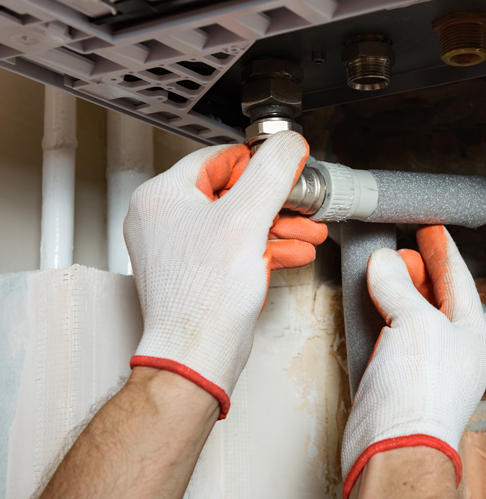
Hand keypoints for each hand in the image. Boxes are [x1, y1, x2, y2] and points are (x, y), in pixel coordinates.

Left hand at [124, 131, 326, 418]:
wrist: (198, 355)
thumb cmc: (205, 298)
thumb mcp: (247, 219)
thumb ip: (272, 173)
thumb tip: (288, 143)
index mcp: (162, 196)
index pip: (219, 159)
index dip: (260, 163)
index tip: (288, 167)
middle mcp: (165, 219)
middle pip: (233, 192)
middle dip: (278, 202)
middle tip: (303, 204)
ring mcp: (179, 248)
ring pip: (238, 222)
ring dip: (278, 226)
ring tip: (309, 231)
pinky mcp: (196, 272)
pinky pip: (235, 247)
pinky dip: (265, 248)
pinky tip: (293, 251)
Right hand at [341, 225, 485, 498]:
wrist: (391, 448)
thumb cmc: (420, 399)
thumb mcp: (416, 325)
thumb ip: (400, 287)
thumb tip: (385, 263)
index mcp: (474, 336)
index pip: (460, 281)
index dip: (444, 251)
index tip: (431, 230)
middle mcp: (452, 349)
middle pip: (437, 296)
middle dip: (421, 268)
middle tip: (405, 245)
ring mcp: (424, 364)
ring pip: (412, 313)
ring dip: (399, 288)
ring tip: (386, 266)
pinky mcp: (396, 375)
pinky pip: (390, 333)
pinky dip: (380, 312)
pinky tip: (370, 300)